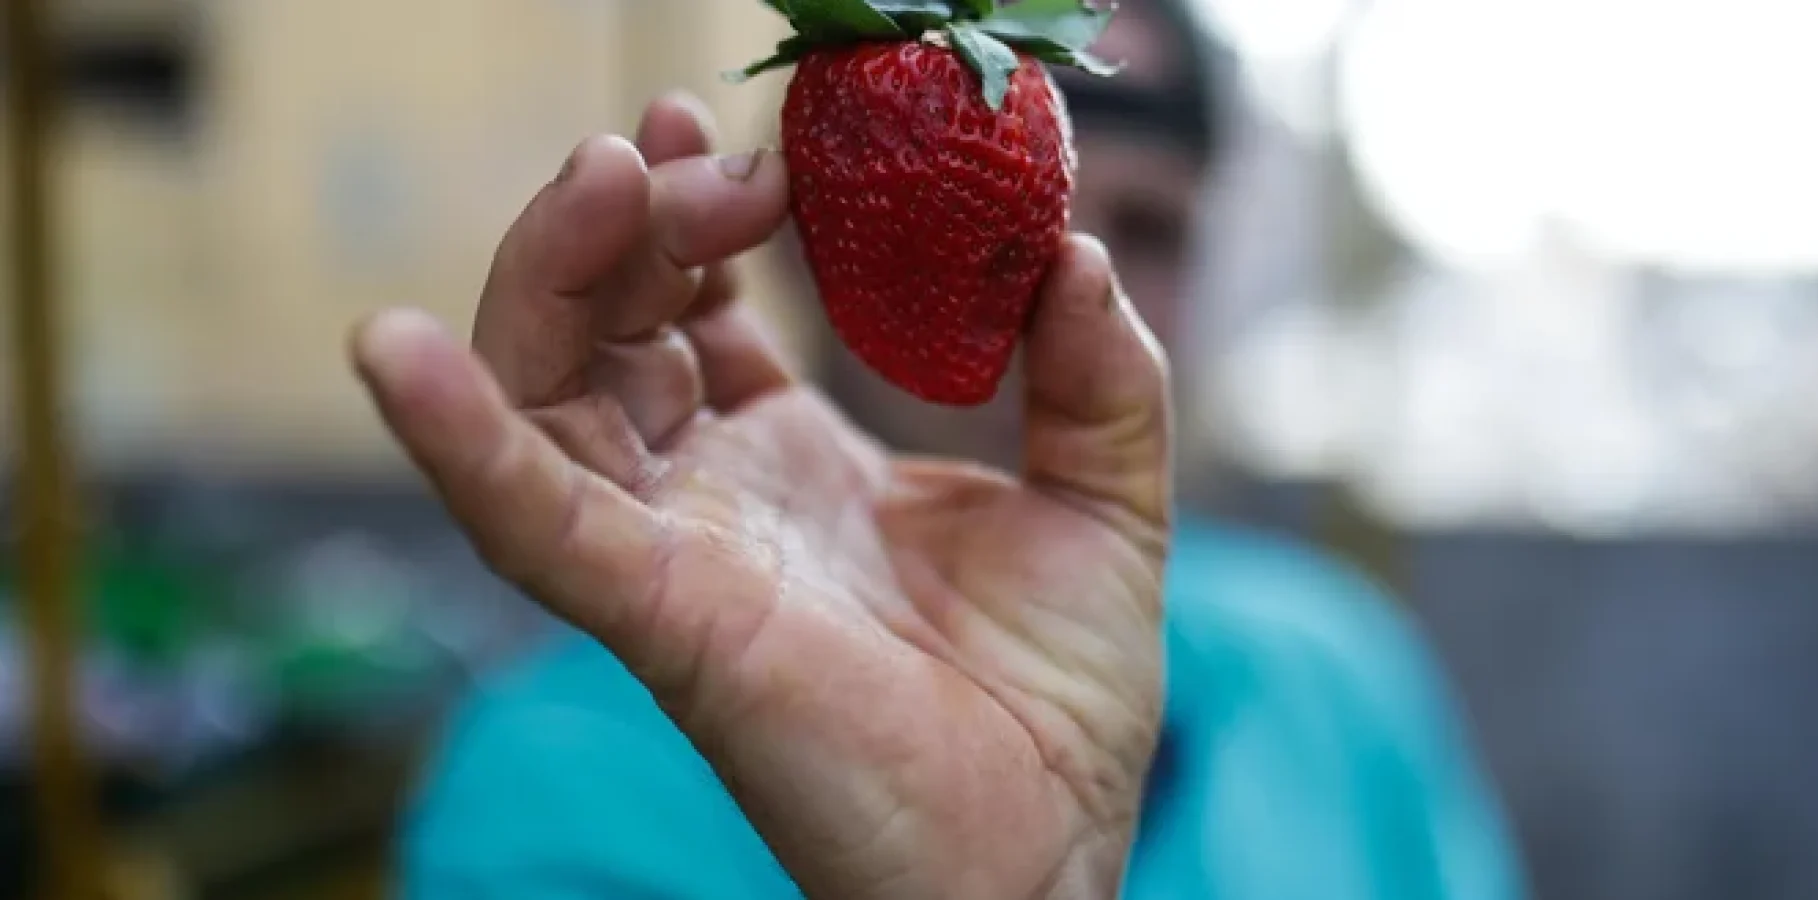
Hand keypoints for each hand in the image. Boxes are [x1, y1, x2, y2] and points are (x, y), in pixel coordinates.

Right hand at [350, 94, 1170, 899]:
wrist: (1053, 851)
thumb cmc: (1060, 702)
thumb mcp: (1105, 504)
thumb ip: (1097, 378)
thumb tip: (1074, 251)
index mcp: (792, 462)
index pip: (693, 307)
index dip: (697, 210)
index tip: (745, 132)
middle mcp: (711, 500)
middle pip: (598, 329)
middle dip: (625, 222)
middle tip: (694, 156)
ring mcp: (677, 556)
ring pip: (540, 397)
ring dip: (549, 277)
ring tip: (612, 179)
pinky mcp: (667, 621)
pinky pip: (531, 527)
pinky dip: (459, 441)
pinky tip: (396, 348)